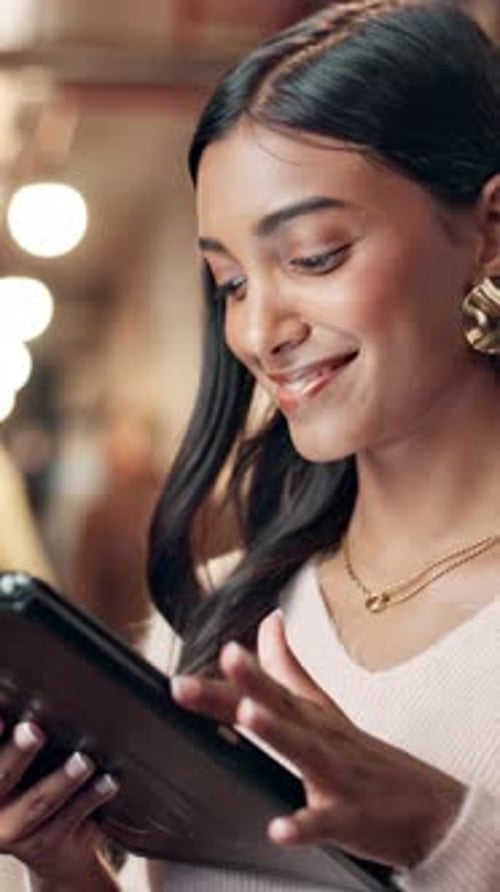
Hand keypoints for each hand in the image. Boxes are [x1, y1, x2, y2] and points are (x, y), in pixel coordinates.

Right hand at [0, 717, 117, 885]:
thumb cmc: (33, 783)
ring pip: (38, 803)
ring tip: (82, 761)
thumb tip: (28, 693)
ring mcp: (13, 831)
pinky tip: (108, 782)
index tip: (2, 719)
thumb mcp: (21, 761)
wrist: (54, 846)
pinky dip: (90, 798)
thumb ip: (17, 734)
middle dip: (18, 753)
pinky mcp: (45, 843)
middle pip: (1, 778)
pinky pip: (69, 819)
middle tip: (34, 731)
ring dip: (63, 780)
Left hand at [172, 610, 465, 868]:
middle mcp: (321, 737)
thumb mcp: (323, 708)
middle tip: (228, 657)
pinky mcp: (350, 818)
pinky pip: (323, 823)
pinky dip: (303, 825)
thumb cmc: (363, 756)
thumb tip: (269, 620)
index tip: (221, 647)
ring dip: (277, 731)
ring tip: (249, 713)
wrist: (430, 809)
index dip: (242, 671)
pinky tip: (279, 827)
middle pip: (284, 704)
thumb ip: (288, 667)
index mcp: (311, 715)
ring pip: (305, 750)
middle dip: (253, 682)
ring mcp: (337, 776)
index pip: (270, 687)